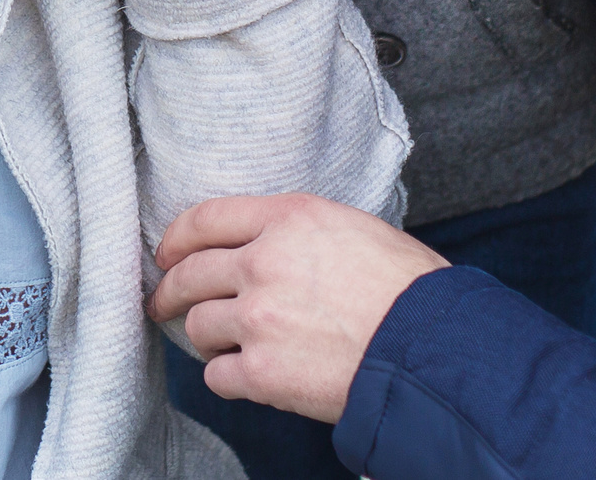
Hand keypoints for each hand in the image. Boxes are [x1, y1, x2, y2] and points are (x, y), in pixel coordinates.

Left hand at [148, 194, 447, 423]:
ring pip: (199, 326)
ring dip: (208, 337)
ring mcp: (258, 318)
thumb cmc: (410, 290)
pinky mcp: (261, 372)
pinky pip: (217, 376)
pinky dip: (228, 378)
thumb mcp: (355, 229)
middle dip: (170, 291)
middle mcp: (264, 261)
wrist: (433, 348)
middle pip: (189, 273)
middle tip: (163, 303)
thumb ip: (301, 234)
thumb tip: (270, 246)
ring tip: (227, 345)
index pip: (207, 217)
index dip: (177, 238)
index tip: (166, 253)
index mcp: (290, 218)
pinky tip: (248, 377)